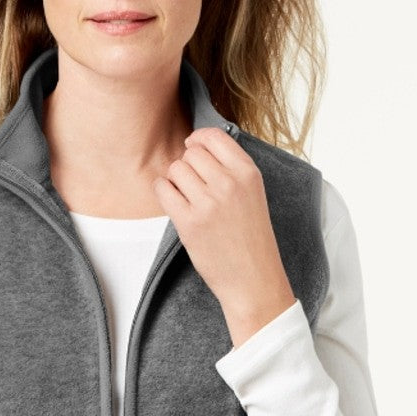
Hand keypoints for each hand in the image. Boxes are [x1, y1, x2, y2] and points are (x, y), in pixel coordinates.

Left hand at [151, 126, 296, 345]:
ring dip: (176, 181)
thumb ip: (230, 169)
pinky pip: (163, 189)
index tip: (193, 149)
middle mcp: (228, 183)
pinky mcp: (189, 222)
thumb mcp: (252, 195)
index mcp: (248, 173)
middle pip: (191, 154)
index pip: (213, 136)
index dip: (198, 140)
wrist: (253, 279)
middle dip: (187, 166)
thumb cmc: (250, 239)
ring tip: (187, 199)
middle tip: (194, 187)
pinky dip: (163, 193)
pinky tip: (174, 204)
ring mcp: (208, 203)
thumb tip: (195, 145)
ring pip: (176, 169)